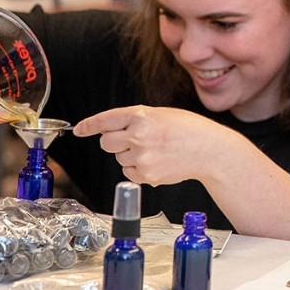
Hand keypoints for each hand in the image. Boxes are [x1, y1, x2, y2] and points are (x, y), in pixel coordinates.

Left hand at [74, 105, 230, 186]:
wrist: (210, 150)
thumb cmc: (189, 130)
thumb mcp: (162, 115)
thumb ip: (136, 120)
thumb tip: (111, 131)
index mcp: (142, 116)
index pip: (106, 120)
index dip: (89, 125)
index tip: (79, 129)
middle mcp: (138, 135)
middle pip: (106, 143)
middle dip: (114, 142)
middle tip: (133, 140)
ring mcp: (141, 157)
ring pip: (119, 158)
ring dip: (130, 155)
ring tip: (155, 150)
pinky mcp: (146, 175)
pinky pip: (129, 173)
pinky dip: (138, 169)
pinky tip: (157, 162)